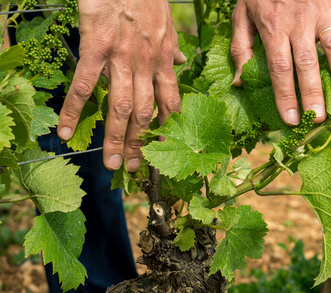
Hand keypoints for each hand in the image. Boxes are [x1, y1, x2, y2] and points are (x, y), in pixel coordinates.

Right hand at [57, 0, 185, 170]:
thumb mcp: (168, 23)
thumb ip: (174, 47)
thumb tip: (183, 60)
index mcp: (164, 60)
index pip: (170, 102)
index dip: (167, 128)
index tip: (163, 147)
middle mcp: (146, 65)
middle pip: (145, 113)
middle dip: (140, 143)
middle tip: (132, 167)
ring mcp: (121, 58)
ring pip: (120, 106)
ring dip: (115, 137)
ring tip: (110, 162)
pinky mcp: (96, 48)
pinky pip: (85, 84)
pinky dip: (74, 109)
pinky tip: (66, 131)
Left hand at [230, 0, 330, 124]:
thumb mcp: (241, 17)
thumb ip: (240, 49)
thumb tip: (240, 83)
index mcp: (274, 28)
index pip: (280, 68)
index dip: (285, 95)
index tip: (290, 119)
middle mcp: (300, 23)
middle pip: (307, 63)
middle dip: (312, 92)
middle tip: (317, 117)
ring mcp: (323, 13)